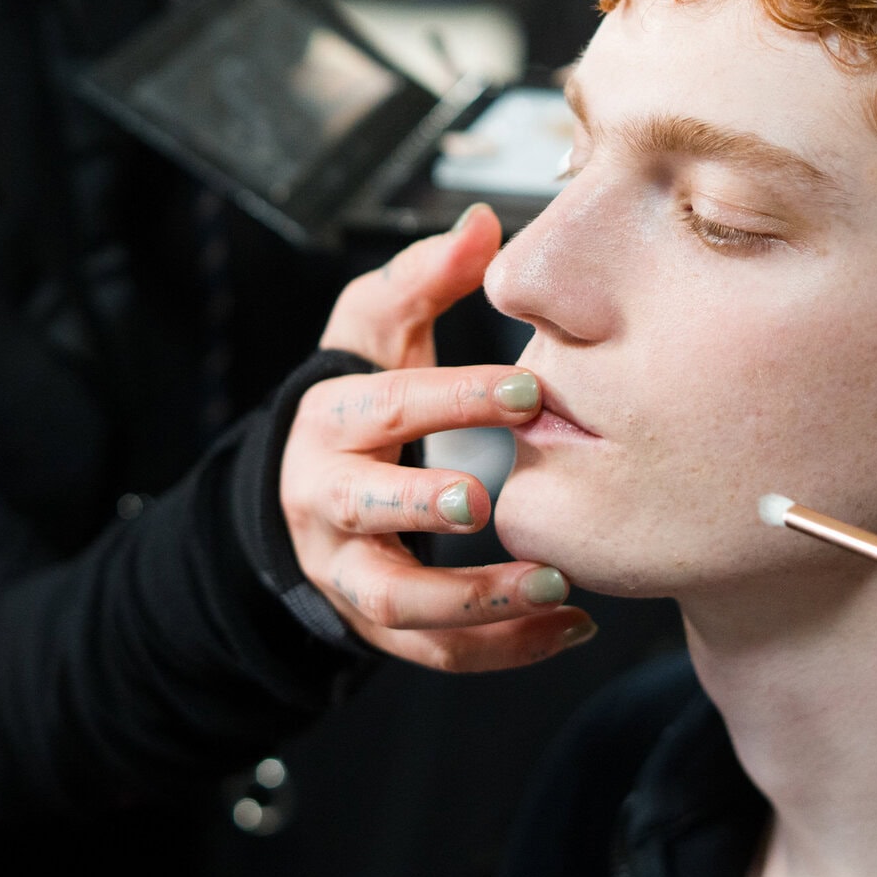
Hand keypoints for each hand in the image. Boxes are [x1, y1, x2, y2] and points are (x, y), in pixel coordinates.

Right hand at [282, 205, 595, 670]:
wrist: (305, 492)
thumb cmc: (361, 399)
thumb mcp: (376, 329)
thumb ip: (426, 277)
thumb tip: (480, 224)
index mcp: (328, 421)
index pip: (385, 405)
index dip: (452, 398)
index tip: (526, 390)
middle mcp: (323, 500)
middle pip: (364, 508)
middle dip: (424, 504)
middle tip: (493, 498)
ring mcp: (344, 570)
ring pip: (395, 601)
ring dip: (474, 601)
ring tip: (555, 585)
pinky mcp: (373, 625)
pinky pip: (431, 653)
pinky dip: (501, 650)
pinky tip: (571, 628)